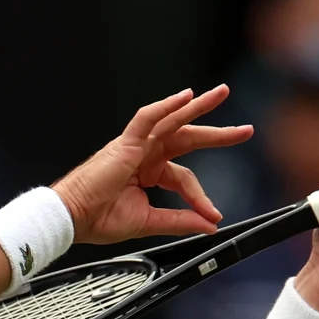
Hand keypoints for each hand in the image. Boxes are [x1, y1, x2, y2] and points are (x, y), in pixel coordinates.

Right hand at [51, 86, 252, 244]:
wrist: (74, 218)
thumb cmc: (100, 218)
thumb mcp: (149, 221)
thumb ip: (179, 221)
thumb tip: (207, 224)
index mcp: (149, 173)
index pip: (184, 178)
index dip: (200, 197)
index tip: (212, 215)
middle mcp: (145, 155)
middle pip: (187, 138)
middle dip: (217, 134)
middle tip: (245, 131)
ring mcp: (136, 146)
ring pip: (172, 120)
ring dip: (198, 107)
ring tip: (221, 94)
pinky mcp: (126, 143)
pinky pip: (148, 117)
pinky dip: (167, 106)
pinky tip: (186, 96)